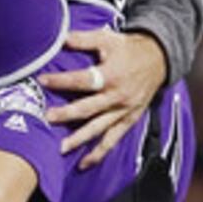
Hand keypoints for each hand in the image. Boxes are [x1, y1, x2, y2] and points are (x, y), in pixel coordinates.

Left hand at [41, 28, 169, 167]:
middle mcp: (117, 96)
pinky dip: (99, 152)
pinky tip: (84, 163)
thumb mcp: (107, 38)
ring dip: (80, 139)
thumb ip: (83, 39)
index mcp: (111, 75)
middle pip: (88, 108)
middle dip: (66, 114)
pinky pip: (113, 139)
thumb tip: (60, 38)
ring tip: (61, 148)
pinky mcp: (129, 119)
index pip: (82, 80)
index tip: (42, 80)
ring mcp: (123, 110)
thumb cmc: (129, 48)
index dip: (62, 81)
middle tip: (47, 119)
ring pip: (99, 128)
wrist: (159, 58)